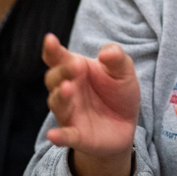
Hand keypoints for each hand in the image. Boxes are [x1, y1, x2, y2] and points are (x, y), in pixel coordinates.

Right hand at [42, 34, 140, 175]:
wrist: (126, 124)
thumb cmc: (118, 91)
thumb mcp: (123, 70)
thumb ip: (116, 57)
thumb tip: (105, 53)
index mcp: (76, 69)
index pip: (58, 58)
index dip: (52, 49)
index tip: (50, 39)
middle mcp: (67, 90)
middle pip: (54, 79)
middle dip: (62, 71)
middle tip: (75, 64)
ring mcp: (70, 112)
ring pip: (57, 104)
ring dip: (60, 96)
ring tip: (67, 88)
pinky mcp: (77, 135)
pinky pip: (66, 135)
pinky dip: (59, 136)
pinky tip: (53, 135)